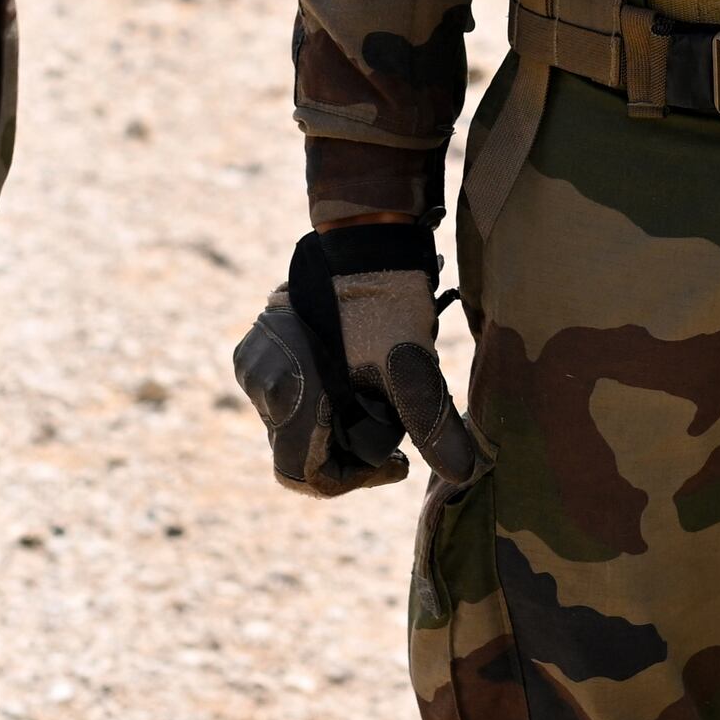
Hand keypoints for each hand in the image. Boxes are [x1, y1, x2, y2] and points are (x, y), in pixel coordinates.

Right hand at [235, 223, 451, 497]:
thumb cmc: (390, 302)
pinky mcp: (257, 347)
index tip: (398, 463)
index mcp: (289, 394)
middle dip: (352, 450)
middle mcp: (259, 382)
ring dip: (336, 425)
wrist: (365, 239)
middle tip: (394, 428)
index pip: (308, 475)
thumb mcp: (413, 368)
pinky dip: (321, 401)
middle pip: (303, 452)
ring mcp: (253, 363)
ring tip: (374, 398)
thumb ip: (432, 427)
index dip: (356, 480)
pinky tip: (352, 382)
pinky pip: (286, 397)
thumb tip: (465, 474)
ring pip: (295, 426)